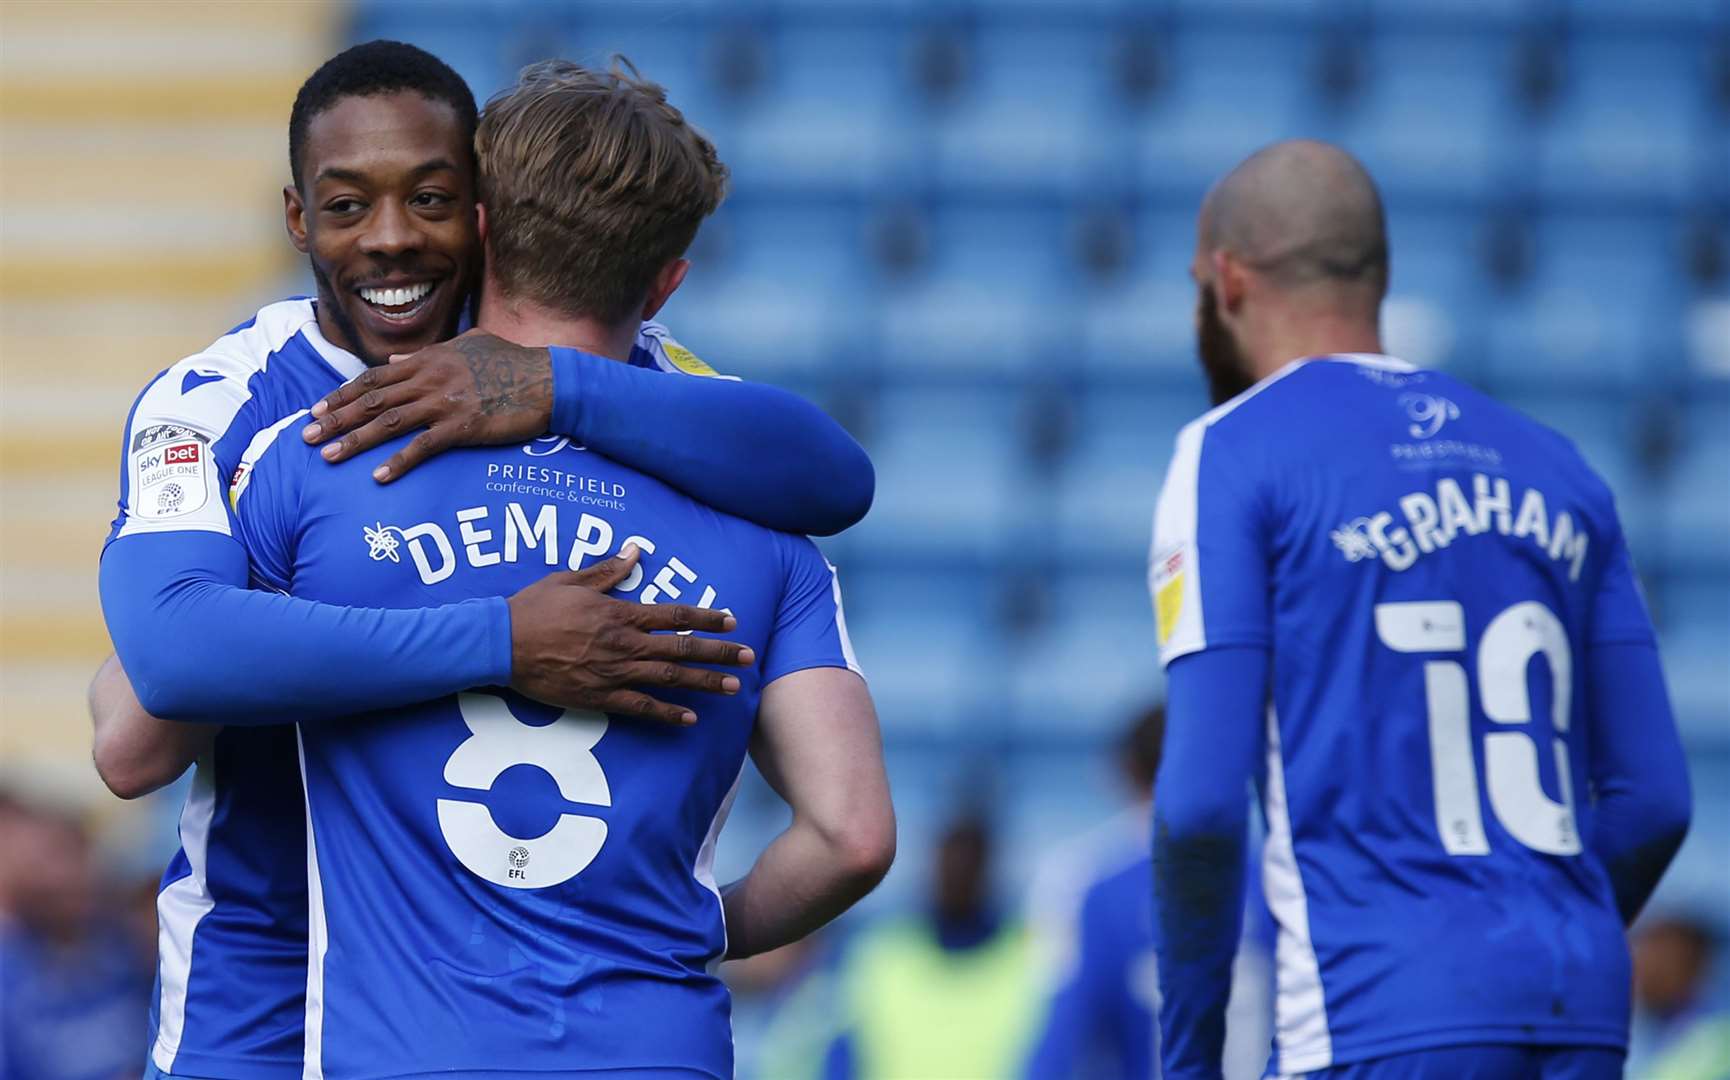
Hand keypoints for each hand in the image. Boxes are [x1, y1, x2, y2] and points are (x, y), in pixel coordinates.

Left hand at [301, 329, 552, 481]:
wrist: (549, 380)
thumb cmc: (513, 362)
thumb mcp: (467, 344)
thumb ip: (428, 353)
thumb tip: (393, 361)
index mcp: (429, 359)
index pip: (374, 378)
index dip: (342, 394)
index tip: (317, 409)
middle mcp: (430, 379)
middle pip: (372, 400)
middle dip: (335, 418)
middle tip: (307, 437)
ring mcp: (445, 402)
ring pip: (389, 423)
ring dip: (355, 441)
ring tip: (328, 457)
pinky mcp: (463, 427)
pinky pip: (423, 447)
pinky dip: (399, 462)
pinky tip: (379, 477)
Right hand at [508, 546, 752, 725]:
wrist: (500, 644)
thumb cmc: (533, 608)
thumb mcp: (570, 580)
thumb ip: (607, 571)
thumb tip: (635, 551)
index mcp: (620, 613)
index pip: (675, 614)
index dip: (706, 617)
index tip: (732, 621)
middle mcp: (624, 643)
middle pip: (681, 648)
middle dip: (718, 653)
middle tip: (748, 657)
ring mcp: (613, 672)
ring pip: (668, 678)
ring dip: (703, 683)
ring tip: (732, 687)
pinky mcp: (598, 696)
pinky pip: (640, 707)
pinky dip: (666, 713)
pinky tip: (689, 719)